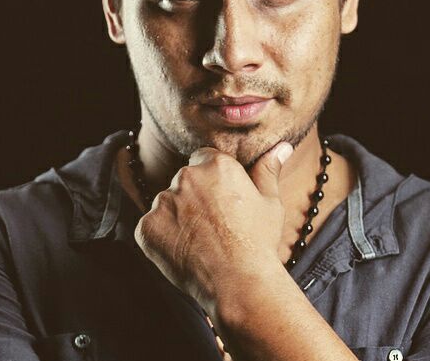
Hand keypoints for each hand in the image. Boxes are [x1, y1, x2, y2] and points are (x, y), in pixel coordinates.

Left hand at [134, 142, 292, 308]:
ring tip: (201, 242)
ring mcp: (163, 202)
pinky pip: (152, 226)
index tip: (221, 201)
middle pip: (185, 180)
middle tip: (214, 226)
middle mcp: (186, 176)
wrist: (238, 282)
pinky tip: (185, 252)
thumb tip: (282, 147)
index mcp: (216, 165)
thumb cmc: (259, 242)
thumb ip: (268, 170)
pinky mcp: (147, 226)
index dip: (213, 181)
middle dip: (194, 198)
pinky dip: (163, 238)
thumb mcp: (270, 202)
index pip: (204, 159)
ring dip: (178, 217)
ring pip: (167, 203)